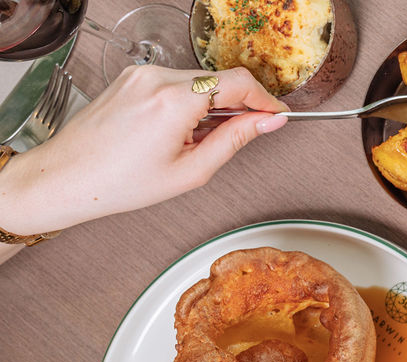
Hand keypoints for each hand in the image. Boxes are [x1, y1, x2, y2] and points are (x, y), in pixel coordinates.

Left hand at [0, 65, 287, 236]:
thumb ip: (236, 140)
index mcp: (174, 101)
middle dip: (237, 106)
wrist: (69, 177)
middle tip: (240, 137)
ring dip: (211, 106)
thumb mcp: (191, 171)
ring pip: (199, 81)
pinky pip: (175, 83)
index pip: (239, 82)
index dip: (265, 99)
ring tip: (196, 142)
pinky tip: (176, 132)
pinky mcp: (131, 76)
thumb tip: (268, 121)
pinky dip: (188, 103)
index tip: (277, 114)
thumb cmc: (121, 182)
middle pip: (220, 80)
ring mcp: (141, 74)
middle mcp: (156, 78)